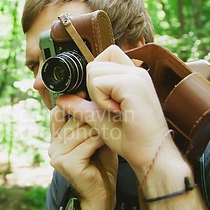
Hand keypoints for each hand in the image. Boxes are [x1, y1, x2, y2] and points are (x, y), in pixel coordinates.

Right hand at [48, 106, 117, 209]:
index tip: (87, 93)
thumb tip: (94, 97)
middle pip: (71, 119)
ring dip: (99, 128)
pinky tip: (109, 141)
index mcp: (55, 140)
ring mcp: (57, 156)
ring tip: (112, 127)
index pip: (56, 114)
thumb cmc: (101, 166)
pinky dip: (100, 140)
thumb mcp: (93, 140)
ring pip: (80, 130)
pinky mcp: (67, 164)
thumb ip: (88, 123)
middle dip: (91, 115)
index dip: (70, 102)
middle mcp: (52, 147)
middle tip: (109, 110)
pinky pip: (86, 143)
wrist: (103, 197)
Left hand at [56, 45, 173, 176]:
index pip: (106, 55)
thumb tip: (60, 99)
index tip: (103, 99)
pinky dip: (101, 101)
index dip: (95, 76)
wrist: (149, 154)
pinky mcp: (132, 83)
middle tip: (111, 108)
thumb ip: (81, 105)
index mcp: (132, 76)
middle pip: (94, 64)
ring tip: (115, 110)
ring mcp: (136, 75)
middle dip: (93, 89)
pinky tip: (118, 112)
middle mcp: (136, 71)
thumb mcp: (99, 118)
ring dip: (97, 96)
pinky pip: (98, 83)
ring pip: (93, 71)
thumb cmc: (130, 139)